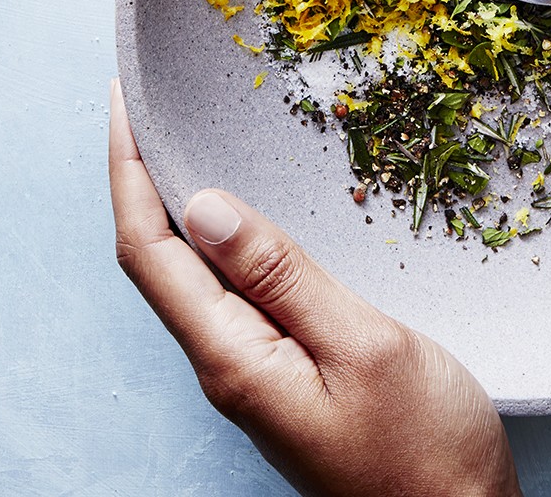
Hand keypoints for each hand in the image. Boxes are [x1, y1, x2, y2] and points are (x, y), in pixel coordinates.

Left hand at [108, 80, 520, 496]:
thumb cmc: (426, 452)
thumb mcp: (363, 345)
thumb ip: (283, 277)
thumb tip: (203, 207)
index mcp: (234, 360)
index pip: (149, 251)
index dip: (127, 169)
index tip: (124, 99)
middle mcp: (229, 368)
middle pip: (158, 261)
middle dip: (141, 176)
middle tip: (146, 100)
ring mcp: (256, 375)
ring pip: (193, 276)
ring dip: (178, 203)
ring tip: (182, 136)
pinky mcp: (286, 376)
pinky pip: (233, 293)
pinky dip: (225, 237)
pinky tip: (248, 211)